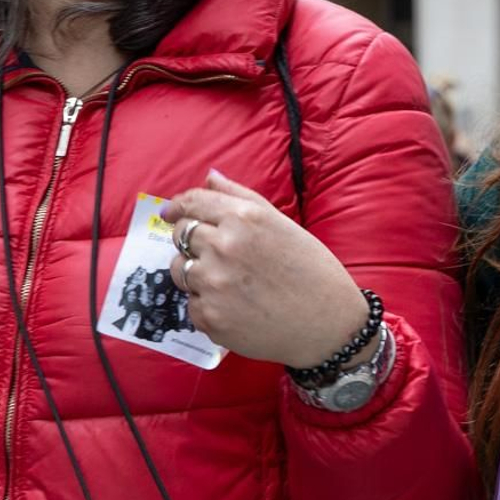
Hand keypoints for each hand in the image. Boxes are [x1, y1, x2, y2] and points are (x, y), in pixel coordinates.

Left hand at [162, 170, 373, 369]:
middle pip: (181, 235)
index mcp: (243, 218)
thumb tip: (209, 176)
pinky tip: (236, 306)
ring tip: (230, 282)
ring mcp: (213, 283)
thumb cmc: (312, 270)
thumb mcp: (282, 223)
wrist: (328, 323)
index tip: (171, 213)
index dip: (178, 206)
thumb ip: (239, 197)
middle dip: (191, 241)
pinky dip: (207, 304)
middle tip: (218, 255)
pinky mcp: (209, 316)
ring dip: (196, 272)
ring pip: (180, 269)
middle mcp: (224, 246)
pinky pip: (191, 303)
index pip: (192, 203)